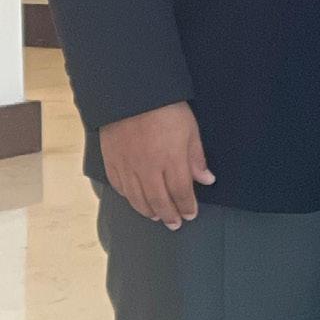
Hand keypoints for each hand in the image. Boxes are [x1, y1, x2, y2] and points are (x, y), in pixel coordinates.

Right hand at [98, 101, 214, 229]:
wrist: (131, 95)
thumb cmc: (166, 109)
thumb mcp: (191, 129)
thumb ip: (197, 158)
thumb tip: (206, 179)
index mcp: (170, 160)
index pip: (181, 192)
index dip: (187, 206)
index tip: (191, 214)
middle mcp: (148, 169)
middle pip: (159, 200)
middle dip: (169, 215)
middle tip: (175, 224)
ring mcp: (127, 167)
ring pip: (137, 198)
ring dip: (148, 211)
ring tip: (157, 217)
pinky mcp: (112, 162)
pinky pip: (119, 187)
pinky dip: (128, 198)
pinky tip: (135, 201)